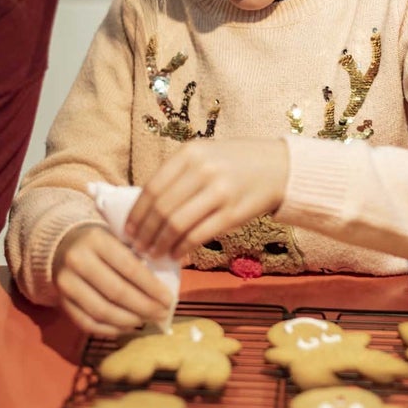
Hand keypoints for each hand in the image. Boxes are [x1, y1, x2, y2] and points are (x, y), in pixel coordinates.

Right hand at [51, 224, 173, 335]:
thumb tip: (162, 291)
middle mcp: (77, 260)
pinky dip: (111, 329)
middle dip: (144, 307)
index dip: (152, 287)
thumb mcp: (119, 239)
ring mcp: (66, 282)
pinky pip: (87, 323)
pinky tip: (128, 327)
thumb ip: (138, 258)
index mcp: (96, 240)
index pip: (129, 268)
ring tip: (147, 321)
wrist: (63, 245)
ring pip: (102, 311)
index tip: (169, 300)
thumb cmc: (102, 244)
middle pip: (116, 292)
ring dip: (129, 320)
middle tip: (162, 314)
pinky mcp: (61, 301)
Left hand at [125, 138, 288, 258]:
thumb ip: (177, 176)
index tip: (128, 230)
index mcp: (190, 154)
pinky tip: (176, 254)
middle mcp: (203, 170)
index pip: (152, 188)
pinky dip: (183, 247)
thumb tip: (145, 210)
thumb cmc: (236, 164)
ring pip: (177, 224)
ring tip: (154, 253)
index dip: (137, 213)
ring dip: (161, 243)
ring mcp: (219, 191)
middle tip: (138, 247)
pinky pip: (199, 234)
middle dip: (146, 232)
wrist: (280, 168)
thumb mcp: (204, 156)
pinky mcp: (234, 212)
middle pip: (162, 208)